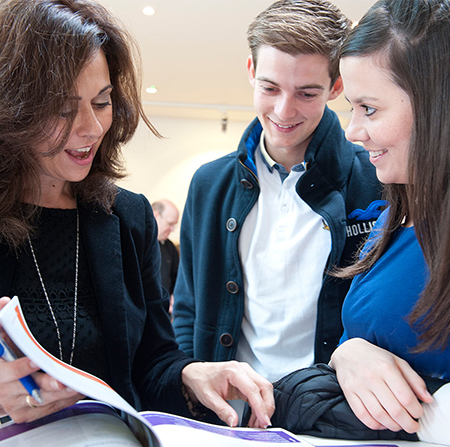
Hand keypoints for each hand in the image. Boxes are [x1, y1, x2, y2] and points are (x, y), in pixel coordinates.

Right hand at [0, 297, 82, 422]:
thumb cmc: (0, 358)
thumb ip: (3, 324)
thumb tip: (4, 303)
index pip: (10, 372)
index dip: (22, 367)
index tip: (36, 362)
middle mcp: (4, 392)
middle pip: (28, 389)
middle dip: (47, 384)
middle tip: (63, 380)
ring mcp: (14, 405)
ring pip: (40, 401)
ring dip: (59, 394)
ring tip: (76, 385)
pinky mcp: (24, 414)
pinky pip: (46, 409)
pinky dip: (62, 401)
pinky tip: (76, 392)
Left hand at [181, 361, 273, 427]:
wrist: (197, 373)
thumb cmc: (202, 381)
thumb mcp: (209, 398)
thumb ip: (223, 411)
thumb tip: (234, 423)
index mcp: (233, 370)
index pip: (253, 389)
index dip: (261, 406)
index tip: (264, 421)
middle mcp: (243, 369)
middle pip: (264, 387)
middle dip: (267, 407)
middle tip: (263, 425)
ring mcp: (246, 373)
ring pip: (264, 389)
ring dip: (264, 407)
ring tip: (257, 423)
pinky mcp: (247, 379)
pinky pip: (259, 392)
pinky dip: (259, 405)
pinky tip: (255, 416)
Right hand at [329, 338, 432, 433]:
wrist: (348, 351)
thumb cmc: (374, 356)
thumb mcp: (397, 361)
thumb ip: (414, 380)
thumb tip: (427, 398)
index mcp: (386, 367)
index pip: (405, 397)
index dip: (416, 410)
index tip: (418, 413)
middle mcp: (371, 377)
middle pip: (394, 410)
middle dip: (408, 423)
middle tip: (413, 426)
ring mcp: (358, 386)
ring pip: (379, 415)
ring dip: (393, 426)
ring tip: (399, 425)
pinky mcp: (349, 393)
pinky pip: (363, 415)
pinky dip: (375, 424)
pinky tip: (382, 422)